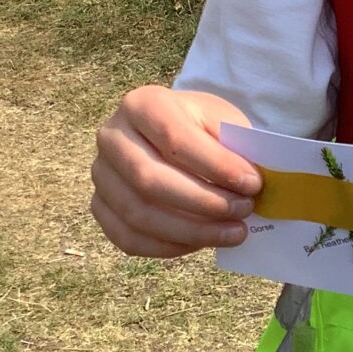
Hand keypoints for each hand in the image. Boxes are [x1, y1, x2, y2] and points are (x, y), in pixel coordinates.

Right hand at [91, 86, 261, 257]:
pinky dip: (169, 247)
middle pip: (149, 180)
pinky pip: (128, 238)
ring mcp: (101, 174)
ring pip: (139, 214)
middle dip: (204, 202)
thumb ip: (234, 146)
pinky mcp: (100, 207)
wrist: (175, 135)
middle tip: (245, 210)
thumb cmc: (204, 129)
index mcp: (142, 105)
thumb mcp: (222, 121)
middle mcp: (111, 137)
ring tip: (234, 232)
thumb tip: (248, 184)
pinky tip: (203, 243)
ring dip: (192, 231)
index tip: (252, 184)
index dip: (216, 166)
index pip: (175, 138)